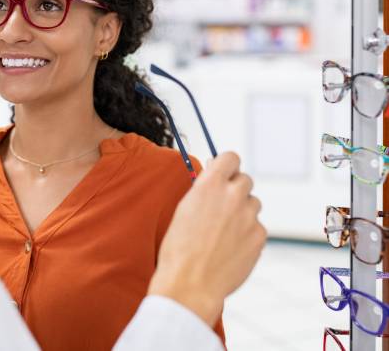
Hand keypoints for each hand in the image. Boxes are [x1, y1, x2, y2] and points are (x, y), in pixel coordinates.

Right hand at [148, 152, 265, 327]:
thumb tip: (216, 180)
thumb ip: (205, 189)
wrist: (190, 283)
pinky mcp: (259, 236)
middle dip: (235, 189)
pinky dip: (247, 233)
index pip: (231, 157)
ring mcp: (249, 216)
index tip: (225, 173)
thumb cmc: (180, 248)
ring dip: (243, 211)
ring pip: (253, 203)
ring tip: (224, 231)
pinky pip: (257, 226)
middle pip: (245, 179)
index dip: (227, 165)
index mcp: (210, 184)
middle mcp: (233, 195)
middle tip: (223, 206)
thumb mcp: (185, 208)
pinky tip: (230, 246)